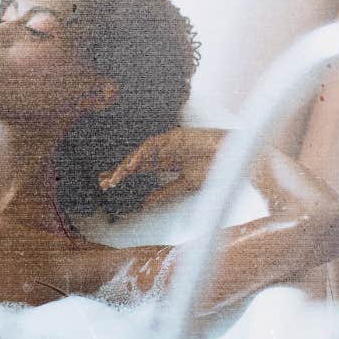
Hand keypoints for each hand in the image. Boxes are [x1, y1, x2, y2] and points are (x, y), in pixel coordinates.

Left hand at [99, 127, 227, 207]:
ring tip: (117, 176)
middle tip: (103, 182)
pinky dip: (143, 152)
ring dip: (129, 163)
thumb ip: (165, 192)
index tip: (106, 184)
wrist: (236, 160)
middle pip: (136, 159)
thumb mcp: (185, 185)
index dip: (122, 174)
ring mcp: (170, 142)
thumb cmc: (215, 170)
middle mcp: (165, 151)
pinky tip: (134, 163)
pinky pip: (156, 143)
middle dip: (119, 170)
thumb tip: (145, 204)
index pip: (139, 168)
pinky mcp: (178, 135)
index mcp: (166, 162)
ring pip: (143, 151)